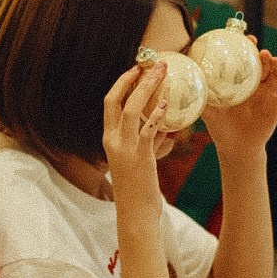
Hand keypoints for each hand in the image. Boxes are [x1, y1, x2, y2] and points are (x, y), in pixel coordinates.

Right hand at [102, 59, 167, 230]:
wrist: (136, 213)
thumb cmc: (140, 187)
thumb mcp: (142, 159)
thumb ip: (150, 140)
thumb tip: (167, 127)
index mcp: (109, 138)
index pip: (110, 102)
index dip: (122, 83)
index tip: (137, 69)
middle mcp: (112, 140)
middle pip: (115, 100)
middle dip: (133, 79)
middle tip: (152, 64)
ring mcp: (124, 149)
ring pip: (131, 110)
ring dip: (146, 89)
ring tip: (162, 74)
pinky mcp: (140, 157)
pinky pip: (147, 131)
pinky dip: (156, 115)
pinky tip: (166, 105)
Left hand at [200, 45, 276, 160]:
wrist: (237, 149)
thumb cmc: (221, 128)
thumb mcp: (209, 112)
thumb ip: (202, 98)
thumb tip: (191, 84)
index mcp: (239, 81)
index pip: (246, 59)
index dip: (248, 47)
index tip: (247, 38)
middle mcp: (255, 84)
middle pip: (264, 62)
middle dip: (264, 54)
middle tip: (261, 53)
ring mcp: (268, 94)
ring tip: (274, 62)